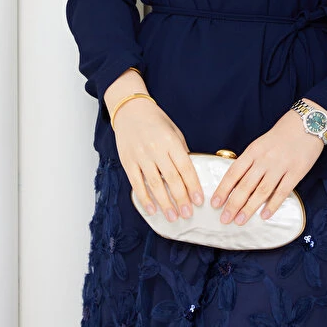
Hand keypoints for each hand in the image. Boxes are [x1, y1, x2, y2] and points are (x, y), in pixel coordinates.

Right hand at [113, 99, 204, 221]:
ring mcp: (141, 156)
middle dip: (181, 199)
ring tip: (173, 216)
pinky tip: (152, 209)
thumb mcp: (174, 132)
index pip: (185, 167)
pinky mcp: (128, 162)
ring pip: (154, 184)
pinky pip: (137, 183)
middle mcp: (156, 149)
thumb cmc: (155, 121)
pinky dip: (144, 198)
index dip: (193, 186)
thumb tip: (189, 174)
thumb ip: (181, 152)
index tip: (199, 200)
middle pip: (171, 179)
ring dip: (164, 203)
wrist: (130, 110)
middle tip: (188, 214)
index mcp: (171, 141)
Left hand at [209, 109, 323, 224]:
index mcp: (253, 151)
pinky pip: (282, 192)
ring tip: (240, 221)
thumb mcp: (260, 144)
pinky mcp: (296, 172)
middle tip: (224, 219)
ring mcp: (280, 166)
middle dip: (233, 204)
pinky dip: (273, 205)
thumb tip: (236, 183)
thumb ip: (249, 161)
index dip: (223, 189)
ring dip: (249, 208)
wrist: (306, 123)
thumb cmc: (281, 135)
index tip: (215, 203)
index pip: (234, 173)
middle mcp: (265, 159)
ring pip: (261, 191)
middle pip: (245, 185)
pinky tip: (265, 215)